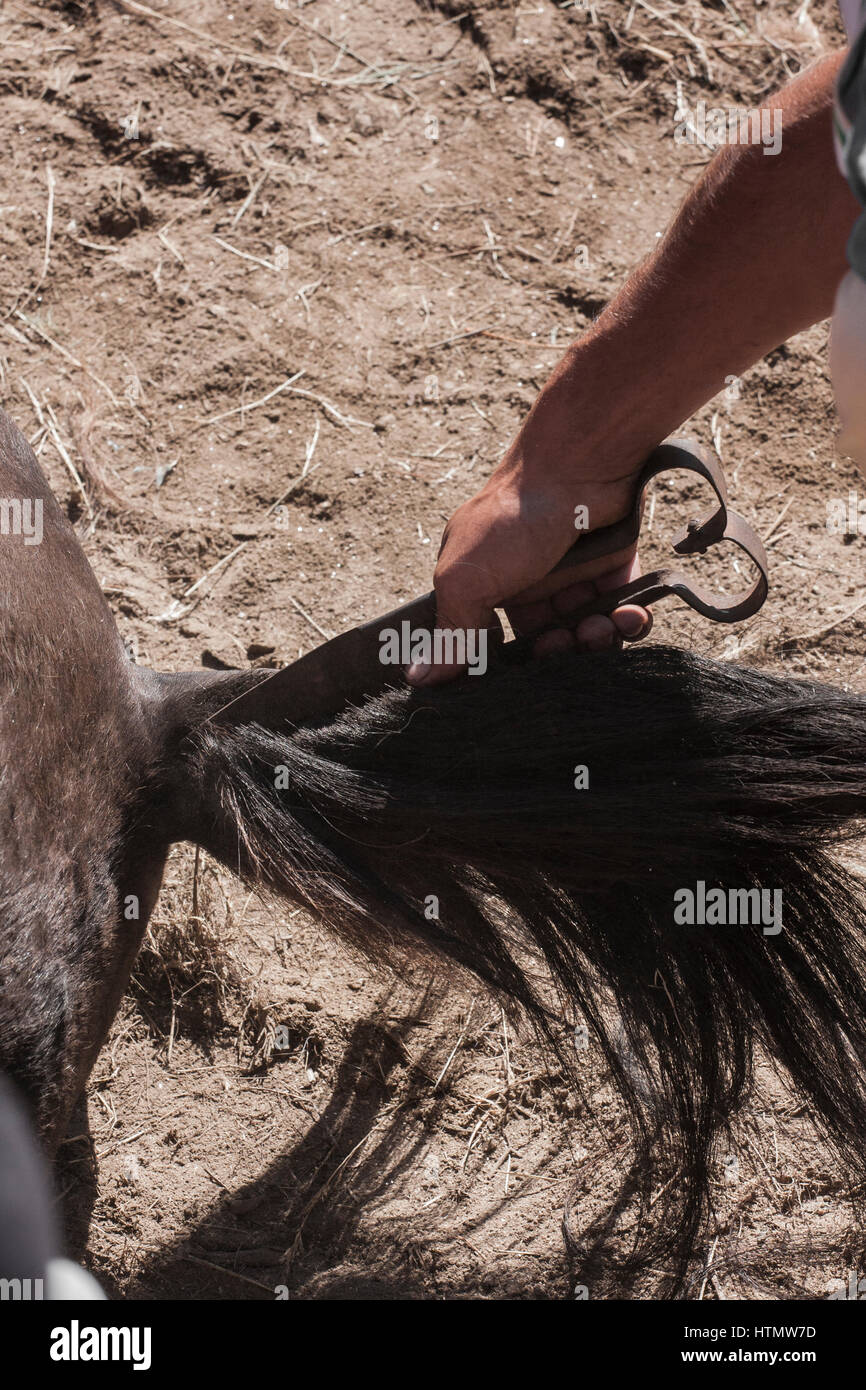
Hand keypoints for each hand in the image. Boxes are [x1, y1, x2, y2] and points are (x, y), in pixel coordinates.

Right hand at [407, 373, 652, 685]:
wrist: (578, 466)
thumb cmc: (512, 520)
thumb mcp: (467, 580)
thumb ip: (452, 632)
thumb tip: (418, 678)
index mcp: (481, 588)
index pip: (488, 646)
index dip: (504, 669)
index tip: (518, 682)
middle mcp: (524, 587)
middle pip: (544, 648)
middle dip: (556, 657)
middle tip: (564, 644)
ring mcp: (570, 579)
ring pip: (585, 635)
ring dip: (595, 641)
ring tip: (598, 628)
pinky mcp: (611, 570)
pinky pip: (622, 613)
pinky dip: (629, 622)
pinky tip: (629, 617)